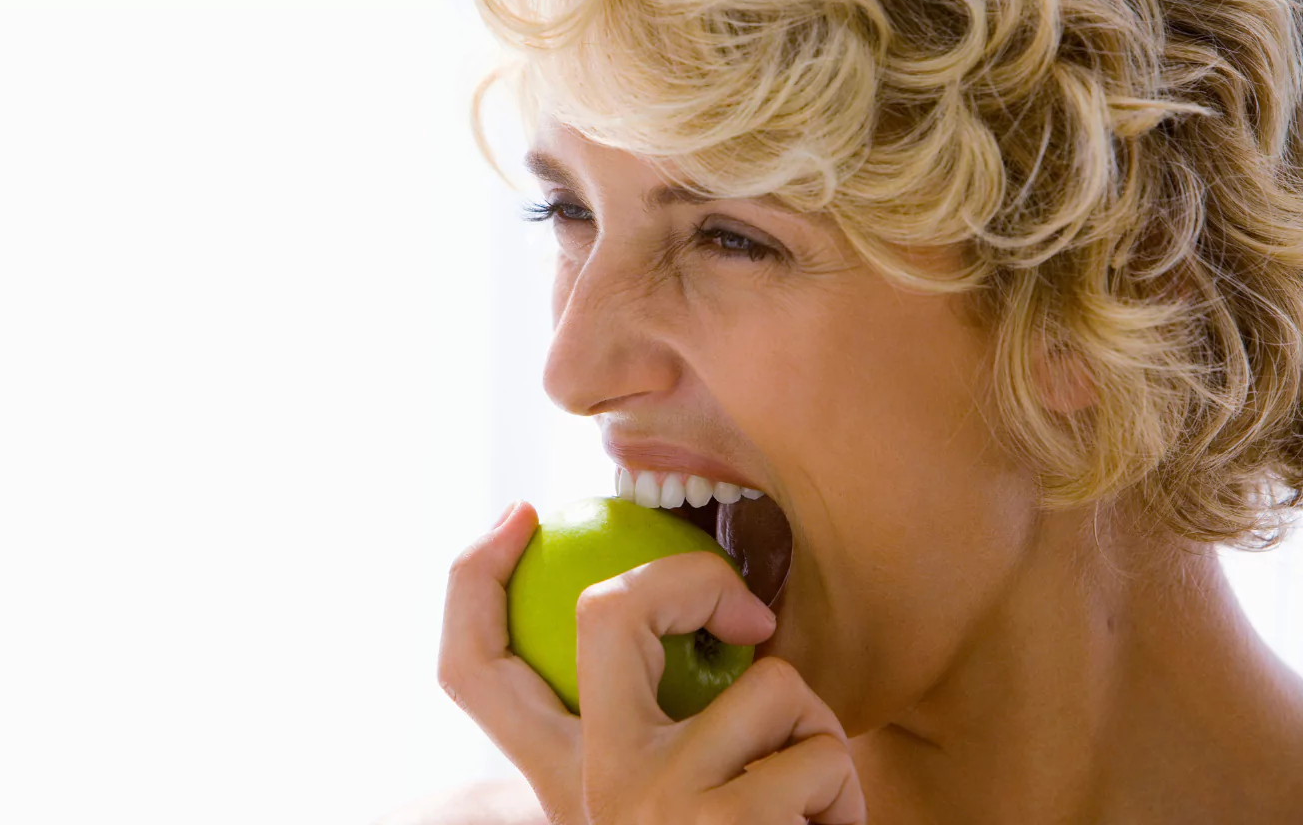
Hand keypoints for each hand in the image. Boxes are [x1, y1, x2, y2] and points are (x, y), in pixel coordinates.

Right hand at [438, 501, 866, 824]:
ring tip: (806, 798)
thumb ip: (646, 729)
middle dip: (688, 580)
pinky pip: (820, 751)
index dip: (473, 575)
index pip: (470, 665)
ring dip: (814, 732)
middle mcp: (587, 786)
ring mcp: (657, 803)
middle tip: (747, 617)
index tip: (521, 518)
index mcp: (557, 778)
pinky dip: (845, 793)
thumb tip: (673, 619)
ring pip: (767, 685)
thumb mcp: (660, 802)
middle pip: (601, 614)